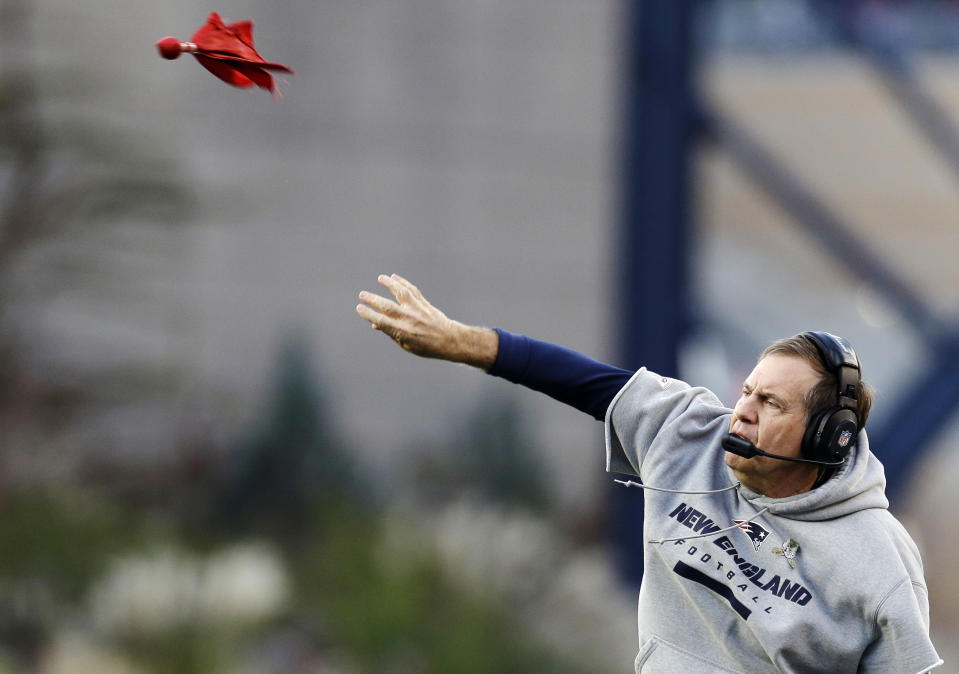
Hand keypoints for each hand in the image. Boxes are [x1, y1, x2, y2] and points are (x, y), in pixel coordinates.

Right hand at [356, 274, 497, 368]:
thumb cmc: (426, 346)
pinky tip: (394, 278)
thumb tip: (375, 324)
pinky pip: (411, 290)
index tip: (359, 308)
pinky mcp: (424, 303)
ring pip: (401, 293)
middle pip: (387, 306)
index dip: (368, 314)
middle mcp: (409, 319)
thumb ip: (391, 333)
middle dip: (373, 299)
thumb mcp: (406, 345)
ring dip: (389, 284)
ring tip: (380, 278)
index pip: (381, 321)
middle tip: (362, 294)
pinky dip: (402, 282)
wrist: (449, 339)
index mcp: (403, 332)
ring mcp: (417, 309)